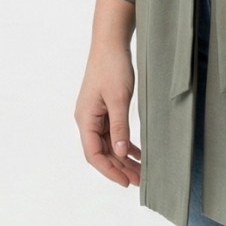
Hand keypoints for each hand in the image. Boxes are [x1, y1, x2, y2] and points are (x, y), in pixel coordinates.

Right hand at [75, 45, 140, 187]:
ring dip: (123, 157)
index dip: (109, 170)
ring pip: (108, 144)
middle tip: (139, 180)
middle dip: (119, 167)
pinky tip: (137, 152)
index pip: (94, 154)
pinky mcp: (104, 109)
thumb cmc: (113, 68)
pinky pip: (112, 133)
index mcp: (85, 119)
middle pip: (101, 152)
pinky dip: (124, 143)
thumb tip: (120, 154)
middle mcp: (87, 120)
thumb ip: (120, 128)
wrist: (111, 44)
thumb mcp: (119, 99)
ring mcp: (95, 115)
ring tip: (140, 170)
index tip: (126, 182)